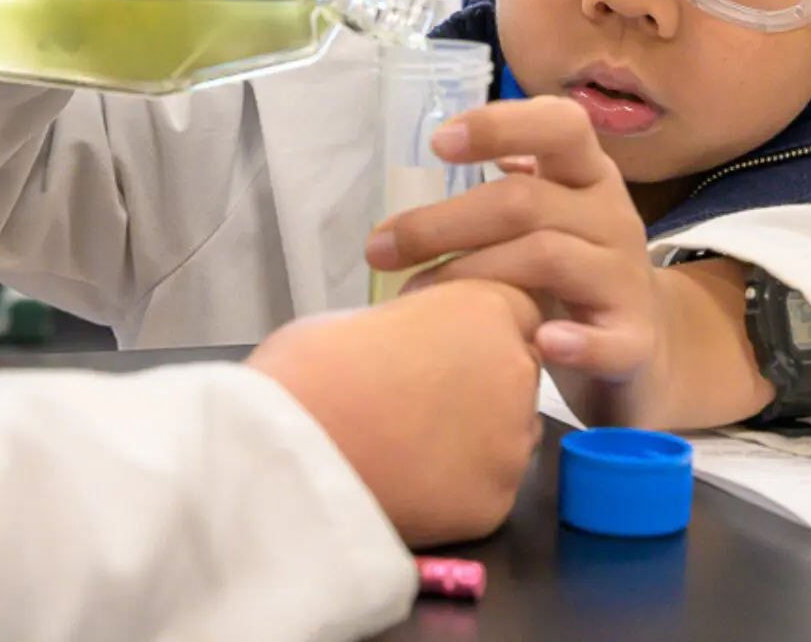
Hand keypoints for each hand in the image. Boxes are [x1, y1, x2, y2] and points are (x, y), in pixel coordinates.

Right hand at [247, 281, 542, 547]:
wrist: (291, 450)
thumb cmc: (309, 370)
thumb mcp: (363, 317)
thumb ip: (413, 325)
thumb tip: (412, 343)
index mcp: (484, 309)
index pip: (517, 313)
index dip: (477, 332)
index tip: (441, 348)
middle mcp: (514, 369)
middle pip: (519, 373)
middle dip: (482, 383)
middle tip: (420, 400)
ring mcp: (509, 440)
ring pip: (510, 434)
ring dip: (476, 436)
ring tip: (409, 442)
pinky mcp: (494, 502)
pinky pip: (487, 489)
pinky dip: (457, 487)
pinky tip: (410, 479)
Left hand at [368, 98, 658, 381]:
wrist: (643, 349)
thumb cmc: (574, 275)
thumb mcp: (549, 217)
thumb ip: (509, 188)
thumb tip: (436, 159)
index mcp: (588, 176)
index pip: (560, 126)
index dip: (499, 126)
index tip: (437, 144)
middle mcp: (613, 216)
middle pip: (524, 200)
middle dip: (442, 221)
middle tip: (379, 248)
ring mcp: (626, 278)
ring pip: (545, 257)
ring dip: (468, 274)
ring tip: (413, 298)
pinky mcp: (634, 341)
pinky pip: (605, 340)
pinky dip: (574, 341)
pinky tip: (540, 343)